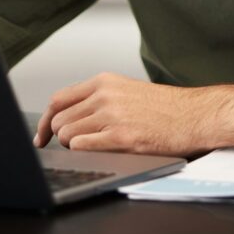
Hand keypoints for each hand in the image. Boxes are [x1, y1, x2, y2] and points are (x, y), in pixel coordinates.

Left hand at [33, 72, 233, 157]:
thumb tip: (70, 117)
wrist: (194, 115)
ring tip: (91, 147)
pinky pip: (83, 146)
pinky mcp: (121, 136)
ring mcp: (111, 115)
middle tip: (68, 147)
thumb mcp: (126, 91)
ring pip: (67, 135)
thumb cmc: (164, 107)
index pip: (59, 100)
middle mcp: (104, 95)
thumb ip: (98, 99)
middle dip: (59, 137)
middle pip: (59, 120)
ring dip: (72, 146)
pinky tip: (97, 151)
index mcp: (104, 82)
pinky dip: (82, 152)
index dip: (44, 122)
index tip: (40, 136)